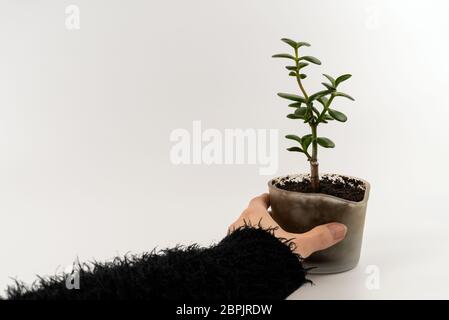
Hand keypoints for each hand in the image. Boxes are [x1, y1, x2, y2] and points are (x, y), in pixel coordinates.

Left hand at [228, 193, 346, 257]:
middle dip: (263, 217)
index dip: (266, 199)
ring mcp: (233, 239)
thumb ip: (318, 237)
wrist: (243, 275)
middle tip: (277, 221)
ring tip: (271, 241)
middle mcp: (240, 223)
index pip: (259, 200)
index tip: (272, 198)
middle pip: (251, 215)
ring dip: (255, 233)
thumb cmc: (264, 254)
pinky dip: (250, 247)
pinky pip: (240, 245)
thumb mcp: (297, 245)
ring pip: (244, 231)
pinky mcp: (230, 254)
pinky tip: (261, 255)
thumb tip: (337, 229)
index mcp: (255, 214)